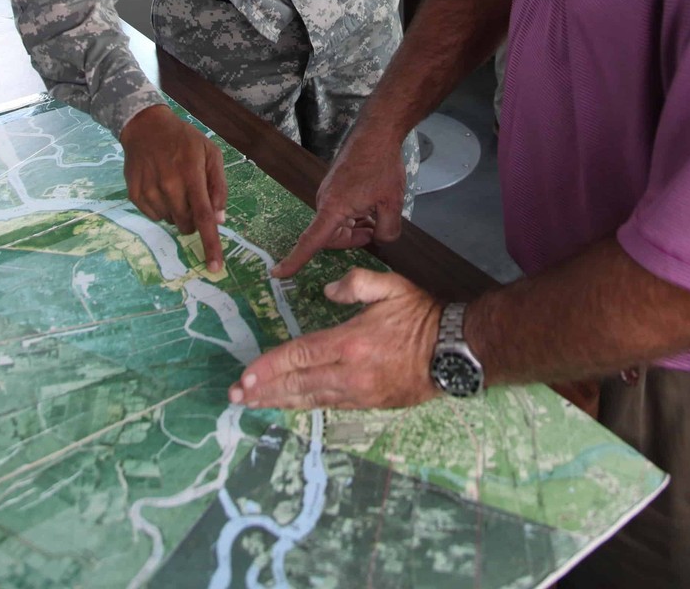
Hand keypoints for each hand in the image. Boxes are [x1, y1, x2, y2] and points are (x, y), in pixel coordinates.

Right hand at [120, 103, 227, 270]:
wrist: (145, 127)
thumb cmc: (184, 141)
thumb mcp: (211, 154)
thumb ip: (219, 186)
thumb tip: (220, 219)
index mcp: (191, 173)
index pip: (203, 216)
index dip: (210, 244)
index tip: (215, 267)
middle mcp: (169, 184)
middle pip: (187, 224)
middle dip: (194, 219)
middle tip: (192, 196)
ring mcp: (149, 190)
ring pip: (170, 221)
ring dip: (177, 211)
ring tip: (173, 185)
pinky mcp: (134, 195)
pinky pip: (154, 216)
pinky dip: (161, 208)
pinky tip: (159, 187)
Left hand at [229, 268, 441, 409]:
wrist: (454, 352)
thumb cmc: (421, 315)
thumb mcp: (390, 287)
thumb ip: (356, 284)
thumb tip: (328, 291)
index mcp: (350, 343)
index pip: (299, 356)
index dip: (269, 367)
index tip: (245, 376)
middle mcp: (349, 374)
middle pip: (298, 384)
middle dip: (263, 391)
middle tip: (235, 397)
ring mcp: (359, 393)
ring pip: (310, 400)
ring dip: (280, 402)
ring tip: (254, 406)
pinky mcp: (369, 404)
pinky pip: (329, 406)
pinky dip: (306, 406)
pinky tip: (292, 405)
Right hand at [273, 122, 405, 277]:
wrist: (377, 133)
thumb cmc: (382, 166)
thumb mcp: (392, 203)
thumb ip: (387, 231)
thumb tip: (380, 240)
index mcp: (333, 208)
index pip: (310, 241)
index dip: (294, 260)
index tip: (278, 273)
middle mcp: (324, 201)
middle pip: (330, 236)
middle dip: (351, 239)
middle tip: (375, 231)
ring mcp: (328, 192)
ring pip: (336, 223)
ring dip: (354, 226)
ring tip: (376, 215)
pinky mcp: (334, 185)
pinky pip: (339, 210)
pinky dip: (353, 215)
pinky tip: (371, 207)